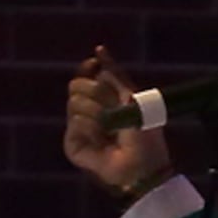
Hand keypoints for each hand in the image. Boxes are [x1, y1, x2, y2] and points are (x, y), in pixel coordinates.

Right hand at [63, 46, 172, 204]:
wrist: (143, 167)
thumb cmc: (146, 138)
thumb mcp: (135, 100)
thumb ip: (116, 76)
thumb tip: (99, 49)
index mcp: (105, 100)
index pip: (89, 76)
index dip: (90, 67)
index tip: (95, 61)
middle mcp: (89, 111)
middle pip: (77, 85)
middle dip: (97, 91)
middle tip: (113, 105)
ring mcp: (79, 127)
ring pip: (74, 101)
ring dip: (97, 112)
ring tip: (111, 128)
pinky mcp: (72, 142)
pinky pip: (75, 121)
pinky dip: (91, 128)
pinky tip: (102, 140)